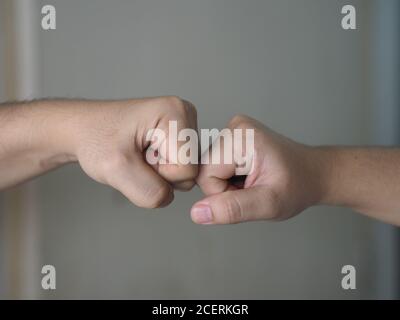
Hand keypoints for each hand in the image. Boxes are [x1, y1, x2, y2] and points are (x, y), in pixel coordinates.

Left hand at [73, 96, 197, 207]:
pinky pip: (178, 171)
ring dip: (157, 174)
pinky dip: (158, 171)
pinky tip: (143, 157)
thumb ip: (148, 191)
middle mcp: (184, 115)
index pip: (187, 170)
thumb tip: (168, 198)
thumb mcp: (116, 168)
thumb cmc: (94, 138)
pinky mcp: (178, 138)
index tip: (137, 156)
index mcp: (175, 112)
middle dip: (159, 174)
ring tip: (138, 156)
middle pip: (189, 173)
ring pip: (184, 175)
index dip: (160, 174)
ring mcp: (183, 126)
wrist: (84, 130)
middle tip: (136, 157)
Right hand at [191, 115, 323, 223]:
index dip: (223, 194)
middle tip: (253, 188)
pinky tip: (250, 174)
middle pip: (205, 171)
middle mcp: (234, 126)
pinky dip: (230, 176)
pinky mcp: (233, 136)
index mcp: (242, 137)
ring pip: (209, 169)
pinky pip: (217, 164)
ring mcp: (233, 129)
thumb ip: (233, 208)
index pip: (205, 176)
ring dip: (228, 184)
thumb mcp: (268, 204)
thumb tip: (197, 213)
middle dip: (225, 189)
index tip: (249, 193)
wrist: (314, 172)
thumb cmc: (297, 186)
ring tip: (254, 181)